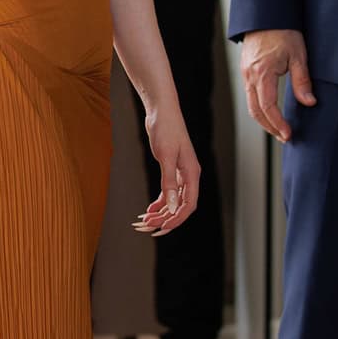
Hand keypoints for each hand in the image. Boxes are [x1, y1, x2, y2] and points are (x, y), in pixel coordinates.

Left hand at [135, 100, 199, 237]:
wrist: (162, 111)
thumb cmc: (166, 129)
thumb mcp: (165, 156)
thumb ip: (169, 182)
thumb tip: (173, 205)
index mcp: (192, 173)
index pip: (189, 204)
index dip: (177, 219)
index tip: (162, 228)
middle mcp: (189, 175)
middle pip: (182, 205)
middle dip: (167, 218)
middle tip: (148, 227)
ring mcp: (181, 172)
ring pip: (174, 200)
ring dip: (161, 211)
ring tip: (146, 220)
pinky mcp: (172, 168)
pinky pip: (169, 191)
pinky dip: (160, 201)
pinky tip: (149, 209)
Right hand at [240, 29, 314, 141]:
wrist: (266, 15)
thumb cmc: (283, 31)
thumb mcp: (298, 56)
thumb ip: (302, 81)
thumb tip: (309, 102)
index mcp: (262, 73)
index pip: (267, 107)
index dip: (277, 123)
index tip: (288, 134)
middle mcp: (250, 76)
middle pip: (255, 111)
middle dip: (270, 127)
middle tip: (285, 137)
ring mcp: (246, 74)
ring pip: (251, 105)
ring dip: (264, 120)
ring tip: (279, 129)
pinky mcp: (246, 71)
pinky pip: (250, 95)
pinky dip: (260, 108)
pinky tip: (271, 112)